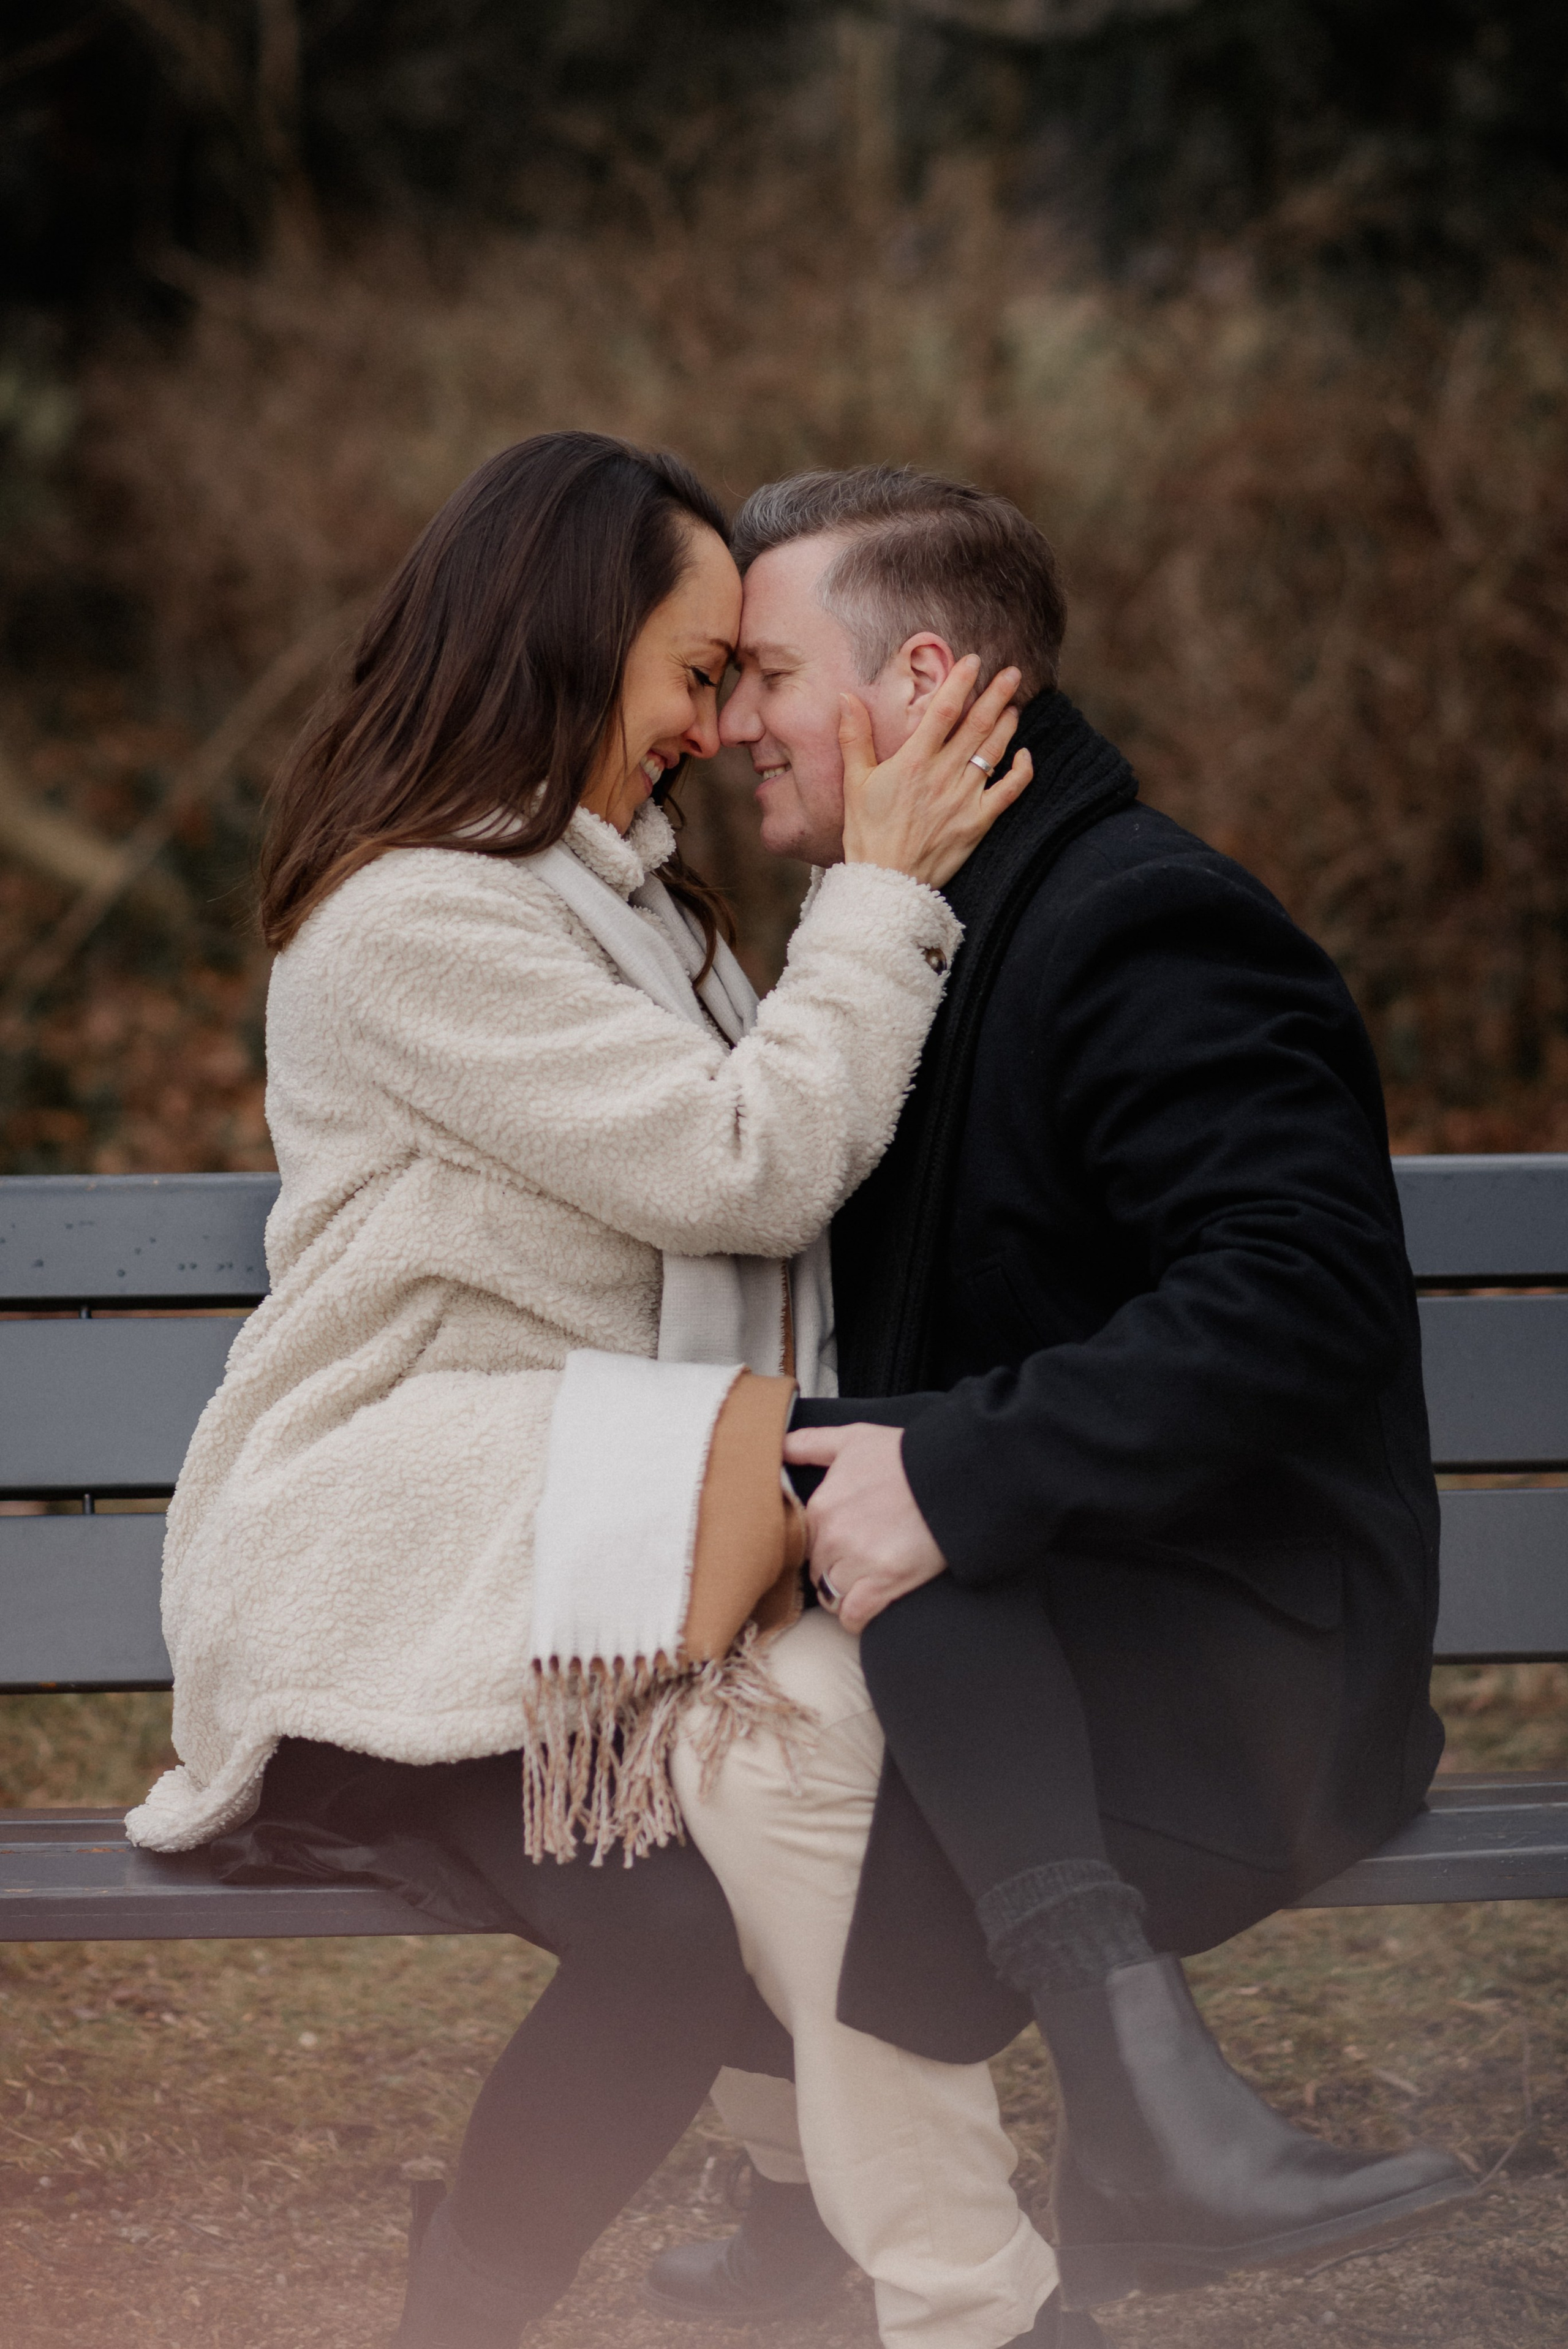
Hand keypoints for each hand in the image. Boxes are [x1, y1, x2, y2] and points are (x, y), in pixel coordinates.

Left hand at [783, 1423, 946, 1632]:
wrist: (953, 1478)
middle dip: (831, 1570)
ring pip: (830, 1595)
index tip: (836, 1544)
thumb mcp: (853, 1439)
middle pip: (815, 1570)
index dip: (819, 1545)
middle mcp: (833, 1536)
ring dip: (842, 1594)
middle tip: (854, 1562)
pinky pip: (853, 1616)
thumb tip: (780, 1448)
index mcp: (821, 1506)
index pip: (803, 1542)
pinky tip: (865, 1607)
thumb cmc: (904, 1456)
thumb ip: (810, 1443)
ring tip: (862, 1584)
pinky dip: (855, 1618)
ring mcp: (857, 1561)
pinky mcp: (884, 1583)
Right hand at [840, 657, 1032, 889]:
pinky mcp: (978, 822)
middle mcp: (944, 775)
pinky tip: (1026, 755)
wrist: (886, 881)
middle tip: (1012, 673)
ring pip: (993, 751)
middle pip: (977, 725)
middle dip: (997, 695)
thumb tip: (845, 698)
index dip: (960, 682)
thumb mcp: (854, 783)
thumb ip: (854, 738)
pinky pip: (1009, 791)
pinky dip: (1021, 771)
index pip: (943, 711)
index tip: (973, 661)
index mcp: (914, 761)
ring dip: (1007, 724)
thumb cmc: (866, 833)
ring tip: (1015, 705)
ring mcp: (964, 798)